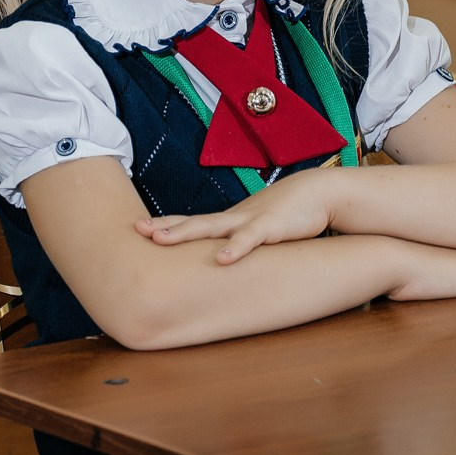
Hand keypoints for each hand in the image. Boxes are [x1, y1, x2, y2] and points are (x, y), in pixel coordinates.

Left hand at [134, 169, 334, 263]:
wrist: (318, 193)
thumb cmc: (287, 213)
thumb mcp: (259, 229)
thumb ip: (240, 242)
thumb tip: (222, 261)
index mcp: (229, 220)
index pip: (191, 222)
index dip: (167, 225)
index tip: (139, 228)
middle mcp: (233, 218)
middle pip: (192, 222)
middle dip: (164, 226)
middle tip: (137, 229)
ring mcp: (249, 220)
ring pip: (211, 226)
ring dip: (184, 233)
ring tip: (160, 240)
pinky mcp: (270, 226)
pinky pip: (249, 239)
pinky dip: (235, 248)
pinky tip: (221, 259)